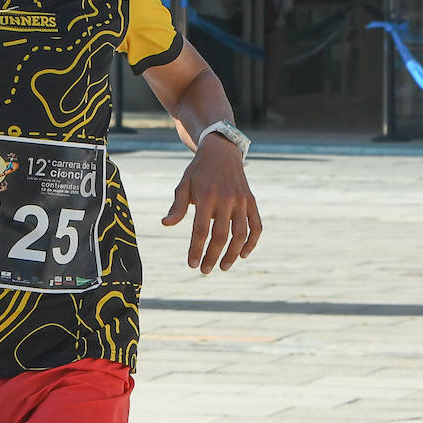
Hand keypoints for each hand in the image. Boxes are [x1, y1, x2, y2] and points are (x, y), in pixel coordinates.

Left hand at [161, 136, 261, 272]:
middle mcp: (226, 199)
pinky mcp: (251, 201)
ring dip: (232, 254)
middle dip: (212, 257)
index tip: (192, 264)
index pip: (200, 230)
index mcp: (206, 196)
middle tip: (205, 270)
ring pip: (240, 234)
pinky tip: (243, 255)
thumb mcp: (184, 185)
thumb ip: (177, 206)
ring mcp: (241, 201)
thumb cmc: (198, 172)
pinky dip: (252, 242)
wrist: (221, 152)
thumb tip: (166, 224)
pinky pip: (256, 226)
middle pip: (220, 236)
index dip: (196, 249)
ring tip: (223, 267)